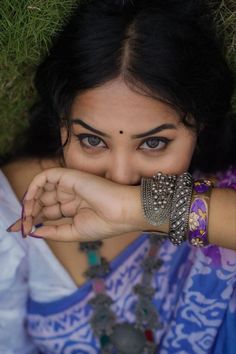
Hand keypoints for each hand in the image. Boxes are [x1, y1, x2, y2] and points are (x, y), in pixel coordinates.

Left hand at [9, 168, 143, 240]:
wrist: (122, 212)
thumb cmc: (105, 224)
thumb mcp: (75, 233)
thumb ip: (54, 232)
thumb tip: (34, 232)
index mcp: (73, 210)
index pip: (47, 212)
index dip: (32, 220)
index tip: (19, 230)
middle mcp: (69, 197)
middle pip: (42, 202)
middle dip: (28, 213)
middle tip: (20, 226)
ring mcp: (68, 186)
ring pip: (41, 190)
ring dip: (30, 202)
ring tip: (25, 216)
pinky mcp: (68, 176)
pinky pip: (45, 177)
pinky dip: (34, 187)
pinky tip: (29, 202)